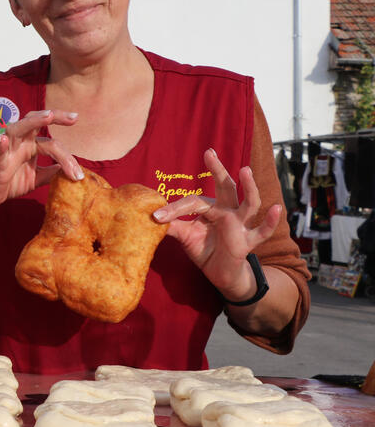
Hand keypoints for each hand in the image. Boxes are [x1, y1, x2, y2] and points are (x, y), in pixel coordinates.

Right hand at [0, 109, 81, 216]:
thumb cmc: (10, 183)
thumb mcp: (35, 178)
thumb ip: (50, 172)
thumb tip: (68, 170)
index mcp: (30, 145)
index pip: (52, 142)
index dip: (67, 154)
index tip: (80, 171)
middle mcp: (19, 143)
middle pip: (36, 122)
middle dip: (54, 116)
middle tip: (74, 118)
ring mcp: (7, 151)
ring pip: (17, 129)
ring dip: (32, 121)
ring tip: (47, 116)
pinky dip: (0, 146)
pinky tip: (4, 140)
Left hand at [153, 148, 281, 301]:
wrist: (219, 273)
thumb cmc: (204, 248)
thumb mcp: (185, 236)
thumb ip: (172, 226)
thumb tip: (151, 216)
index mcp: (211, 208)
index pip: (193, 202)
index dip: (174, 209)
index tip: (157, 216)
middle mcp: (227, 211)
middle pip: (226, 187)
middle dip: (218, 169)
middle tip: (209, 153)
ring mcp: (240, 225)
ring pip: (249, 203)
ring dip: (249, 187)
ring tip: (245, 170)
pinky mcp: (248, 241)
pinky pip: (262, 231)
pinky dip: (270, 221)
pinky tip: (276, 208)